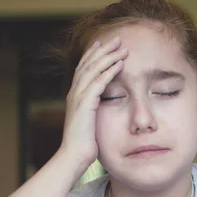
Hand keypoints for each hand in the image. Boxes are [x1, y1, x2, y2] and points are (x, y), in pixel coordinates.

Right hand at [60, 36, 127, 168]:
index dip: (93, 55)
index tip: (103, 45)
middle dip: (103, 50)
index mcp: (75, 97)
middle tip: (116, 39)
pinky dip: (109, 71)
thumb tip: (100, 111)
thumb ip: (93, 113)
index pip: (83, 69)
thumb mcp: (89, 124)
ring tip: (122, 48)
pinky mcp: (85, 104)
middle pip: (88, 64)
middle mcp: (74, 93)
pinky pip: (99, 82)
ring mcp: (78, 98)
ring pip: (94, 69)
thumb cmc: (83, 145)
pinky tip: (120, 63)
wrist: (73, 156)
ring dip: (109, 56)